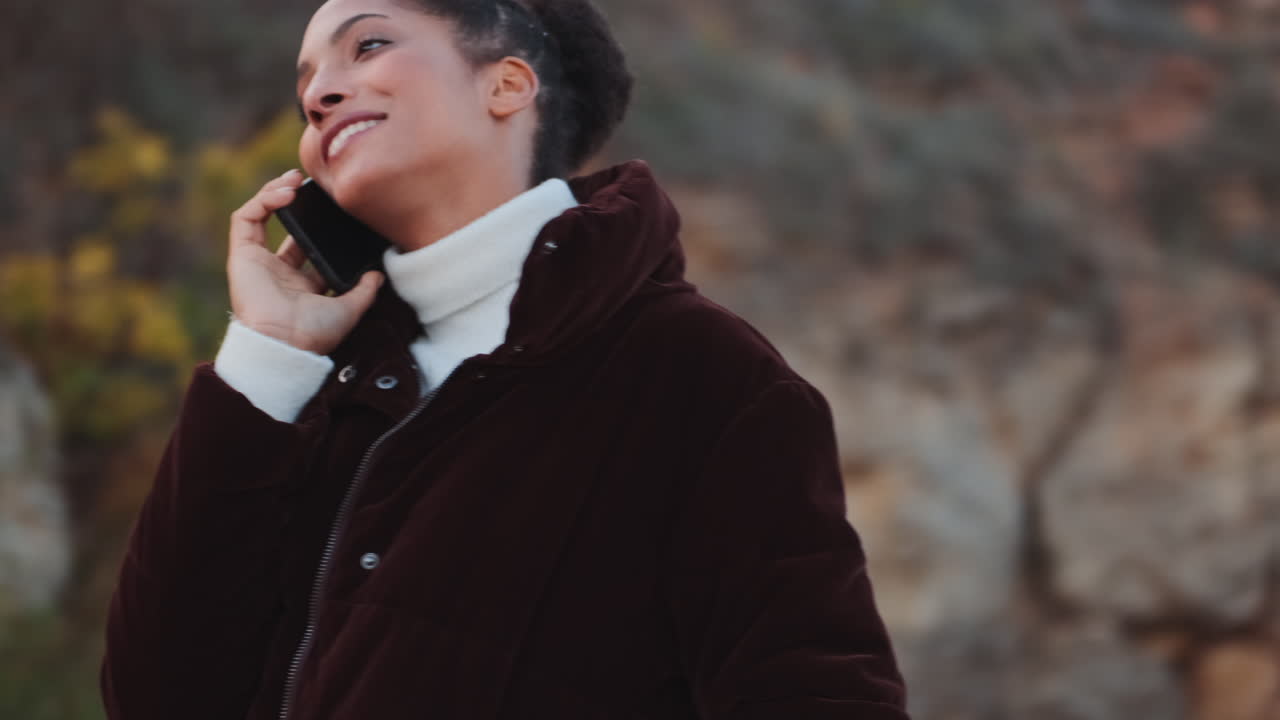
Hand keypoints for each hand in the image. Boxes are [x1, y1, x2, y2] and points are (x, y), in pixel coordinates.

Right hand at [226, 169, 383, 354]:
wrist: (286, 344)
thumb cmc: (314, 334)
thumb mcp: (349, 309)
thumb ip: (365, 291)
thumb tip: (379, 274)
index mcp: (301, 285)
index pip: (307, 246)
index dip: (318, 224)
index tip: (335, 207)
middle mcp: (278, 271)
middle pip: (284, 226)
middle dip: (295, 200)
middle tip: (312, 183)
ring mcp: (257, 263)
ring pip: (260, 216)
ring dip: (275, 193)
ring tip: (295, 178)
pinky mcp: (241, 256)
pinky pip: (245, 218)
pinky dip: (262, 200)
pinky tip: (285, 193)